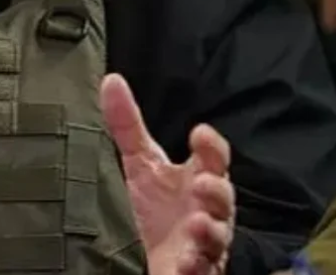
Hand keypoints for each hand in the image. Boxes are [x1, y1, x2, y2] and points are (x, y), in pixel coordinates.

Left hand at [101, 74, 234, 274]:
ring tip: (196, 224)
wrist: (157, 256)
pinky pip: (203, 269)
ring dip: (209, 231)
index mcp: (200, 178)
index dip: (212, 146)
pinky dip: (196, 266)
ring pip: (217, 236)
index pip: (215, 158)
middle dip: (217, 190)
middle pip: (224, 198)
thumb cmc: (156, 206)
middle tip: (202, 184)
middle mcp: (209, 209)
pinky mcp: (197, 269)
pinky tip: (185, 262)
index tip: (199, 133)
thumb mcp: (140, 164)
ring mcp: (205, 242)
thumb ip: (128, 125)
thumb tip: (111, 80)